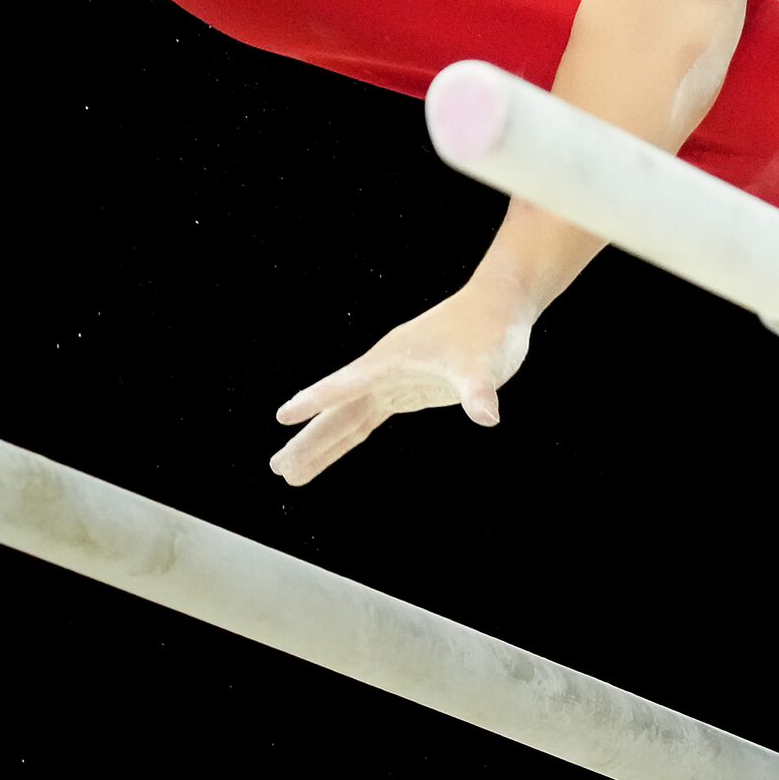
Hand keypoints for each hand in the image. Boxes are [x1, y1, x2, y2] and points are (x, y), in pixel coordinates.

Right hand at [269, 276, 536, 486]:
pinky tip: (333, 448)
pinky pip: (367, 416)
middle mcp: (384, 370)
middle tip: (277, 469)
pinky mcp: (408, 388)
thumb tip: (487, 415)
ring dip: (322, 443)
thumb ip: (479, 392)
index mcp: (389, 362)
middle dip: (308, 440)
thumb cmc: (489, 329)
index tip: (283, 416)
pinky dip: (349, 435)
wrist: (501, 307)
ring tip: (290, 472)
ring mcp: (394, 379)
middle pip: (336, 410)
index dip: (314, 401)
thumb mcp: (483, 365)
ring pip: (348, 417)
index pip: (343, 386)